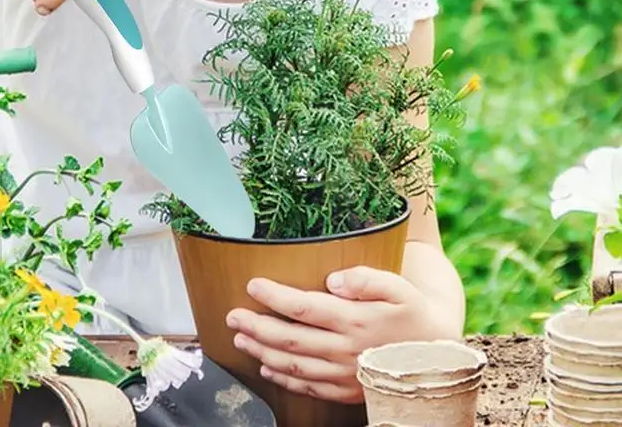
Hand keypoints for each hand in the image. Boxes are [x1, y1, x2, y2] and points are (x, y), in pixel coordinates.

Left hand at [226, 266, 450, 402]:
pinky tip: (268, 368)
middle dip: (256, 326)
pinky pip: (308, 387)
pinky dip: (284, 378)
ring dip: (262, 352)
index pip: (304, 307)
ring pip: (293, 365)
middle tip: (232, 315)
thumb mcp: (397, 287)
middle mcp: (345, 350)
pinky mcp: (346, 391)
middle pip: (290, 339)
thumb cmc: (413, 314)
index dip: (274, 296)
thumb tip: (333, 280)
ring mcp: (344, 374)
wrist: (438, 358)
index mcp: (355, 320)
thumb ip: (365, 278)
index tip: (252, 285)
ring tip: (240, 338)